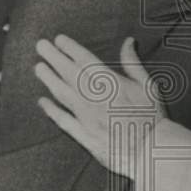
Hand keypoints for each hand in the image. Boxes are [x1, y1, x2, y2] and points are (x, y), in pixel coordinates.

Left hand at [35, 35, 162, 178]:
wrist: (150, 150)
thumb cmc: (152, 117)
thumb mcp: (148, 85)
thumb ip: (133, 63)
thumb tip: (128, 42)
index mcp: (111, 83)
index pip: (85, 60)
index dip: (70, 48)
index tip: (59, 39)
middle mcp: (94, 97)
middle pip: (69, 73)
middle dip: (53, 57)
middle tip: (40, 45)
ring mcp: (86, 116)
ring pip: (62, 93)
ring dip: (49, 79)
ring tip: (38, 67)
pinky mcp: (83, 134)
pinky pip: (62, 120)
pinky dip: (51, 110)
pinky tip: (42, 101)